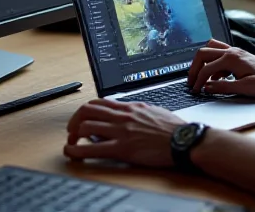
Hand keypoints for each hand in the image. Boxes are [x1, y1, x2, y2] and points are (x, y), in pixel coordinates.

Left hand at [64, 98, 184, 167]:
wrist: (184, 140)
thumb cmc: (173, 129)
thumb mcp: (153, 111)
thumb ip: (137, 112)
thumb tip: (127, 114)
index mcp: (130, 107)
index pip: (100, 102)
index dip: (85, 110)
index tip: (82, 119)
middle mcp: (123, 116)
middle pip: (87, 109)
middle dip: (74, 120)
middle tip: (72, 131)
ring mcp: (121, 131)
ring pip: (85, 126)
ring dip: (73, 135)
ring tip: (71, 144)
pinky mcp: (122, 148)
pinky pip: (92, 148)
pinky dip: (76, 151)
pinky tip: (71, 153)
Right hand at [187, 38, 254, 96]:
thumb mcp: (244, 88)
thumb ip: (223, 87)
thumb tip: (206, 87)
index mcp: (231, 58)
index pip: (207, 68)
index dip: (198, 80)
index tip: (195, 90)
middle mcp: (231, 51)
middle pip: (203, 53)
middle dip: (194, 68)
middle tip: (191, 81)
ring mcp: (234, 51)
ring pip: (210, 49)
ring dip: (202, 61)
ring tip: (200, 76)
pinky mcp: (238, 55)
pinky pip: (218, 53)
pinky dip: (212, 63)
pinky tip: (216, 77)